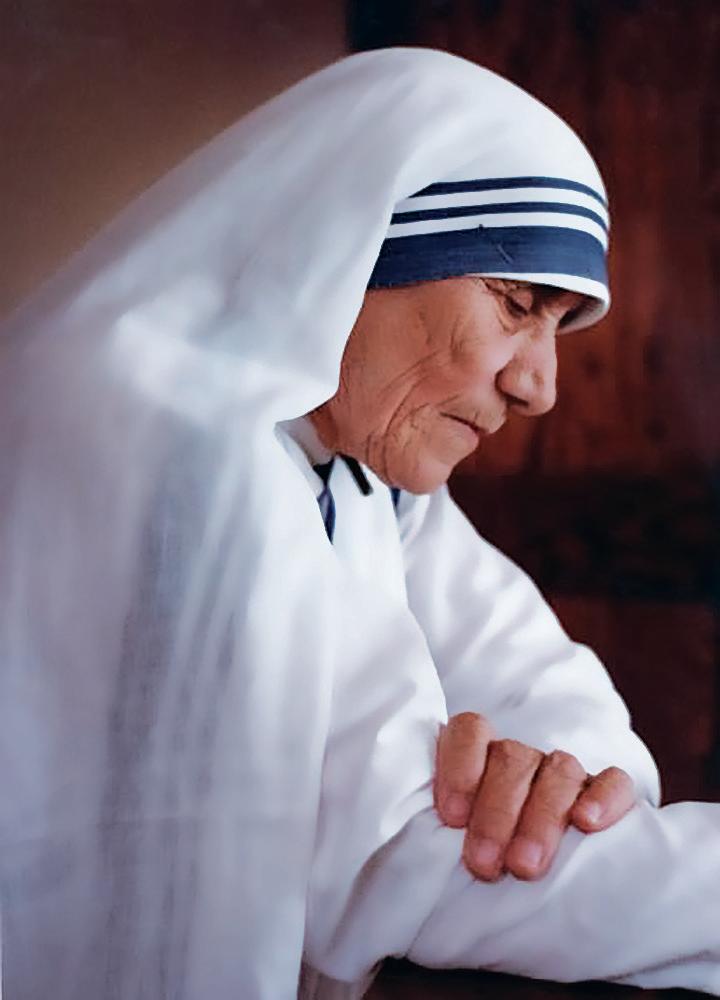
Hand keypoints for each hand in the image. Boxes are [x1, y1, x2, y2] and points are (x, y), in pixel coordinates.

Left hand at [434, 712, 635, 881]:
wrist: (527, 869)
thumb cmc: (476, 852)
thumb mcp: (450, 838)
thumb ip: (432, 829)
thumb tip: (411, 848)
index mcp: (479, 753)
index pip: (471, 731)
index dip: (460, 767)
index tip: (451, 818)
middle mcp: (521, 757)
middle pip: (512, 758)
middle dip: (496, 813)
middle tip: (483, 865)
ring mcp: (564, 772)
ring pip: (559, 771)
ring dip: (541, 818)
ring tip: (525, 866)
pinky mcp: (605, 792)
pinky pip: (613, 780)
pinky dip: (604, 797)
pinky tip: (588, 822)